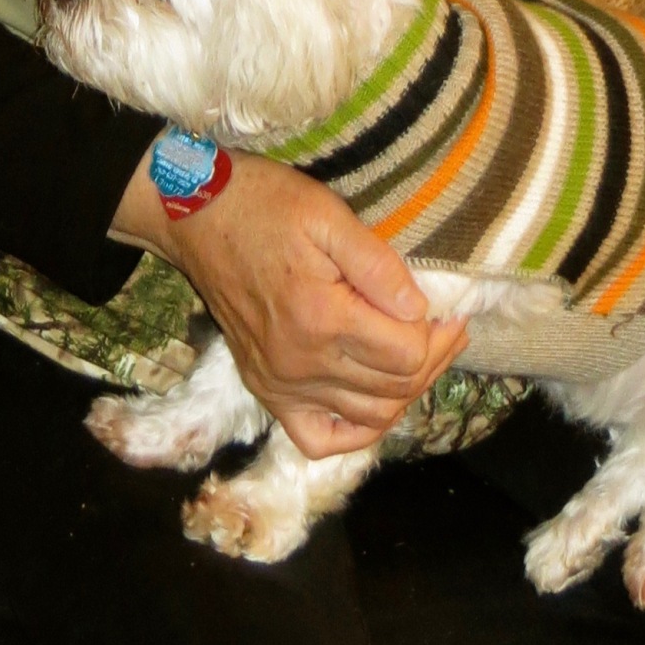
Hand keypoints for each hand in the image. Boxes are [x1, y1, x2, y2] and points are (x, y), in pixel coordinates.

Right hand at [113, 150, 464, 459]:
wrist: (195, 215)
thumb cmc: (263, 204)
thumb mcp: (326, 214)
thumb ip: (377, 265)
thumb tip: (421, 311)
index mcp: (321, 318)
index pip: (407, 355)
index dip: (438, 334)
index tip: (449, 309)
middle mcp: (301, 364)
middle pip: (395, 390)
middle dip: (432, 361)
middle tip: (445, 329)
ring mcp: (280, 384)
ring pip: (369, 417)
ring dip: (404, 392)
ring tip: (418, 354)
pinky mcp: (265, 389)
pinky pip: (320, 439)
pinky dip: (355, 431)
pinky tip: (373, 402)